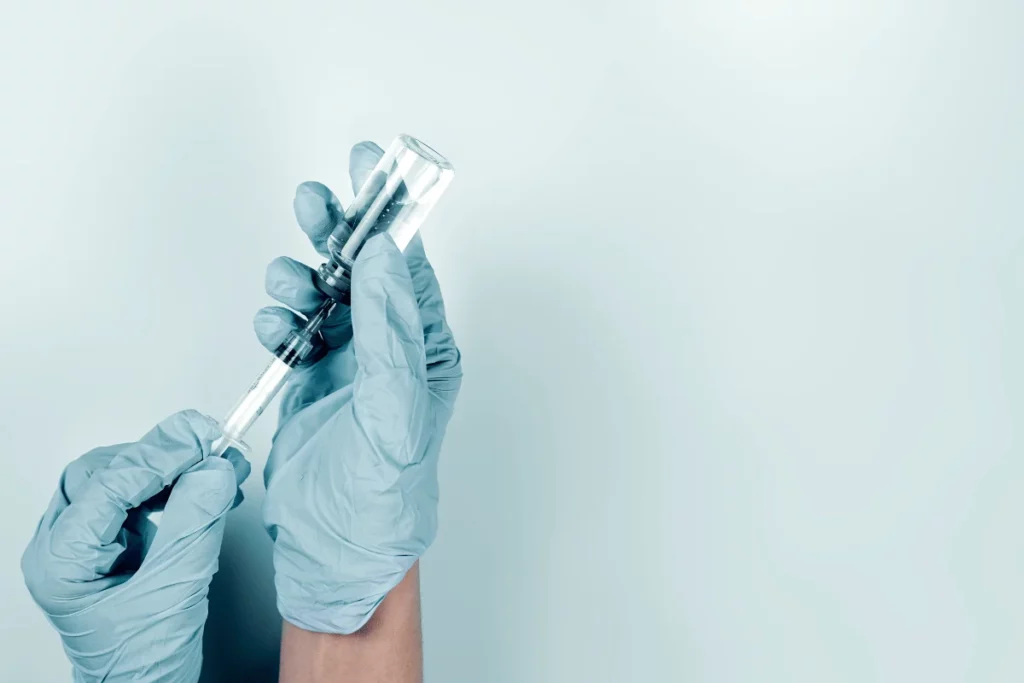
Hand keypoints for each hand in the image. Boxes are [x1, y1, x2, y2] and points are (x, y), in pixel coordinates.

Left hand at [22, 410, 249, 682]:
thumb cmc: (145, 661)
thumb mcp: (176, 588)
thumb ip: (194, 523)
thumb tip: (212, 469)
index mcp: (62, 562)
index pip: (107, 484)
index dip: (160, 455)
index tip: (204, 438)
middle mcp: (61, 548)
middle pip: (104, 472)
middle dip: (161, 456)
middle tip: (209, 443)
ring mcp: (82, 544)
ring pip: (118, 479)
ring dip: (169, 468)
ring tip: (214, 466)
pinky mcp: (107, 542)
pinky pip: (133, 496)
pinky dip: (169, 486)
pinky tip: (200, 487)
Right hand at [254, 141, 461, 633]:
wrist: (334, 547)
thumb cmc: (382, 495)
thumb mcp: (393, 410)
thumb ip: (389, 330)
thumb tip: (383, 258)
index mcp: (427, 349)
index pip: (409, 267)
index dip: (389, 214)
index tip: (372, 169)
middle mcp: (393, 349)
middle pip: (364, 267)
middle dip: (338, 230)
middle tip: (315, 202)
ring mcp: (352, 361)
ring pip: (325, 291)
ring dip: (301, 276)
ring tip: (288, 283)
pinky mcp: (315, 376)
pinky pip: (294, 325)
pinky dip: (279, 317)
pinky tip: (276, 326)